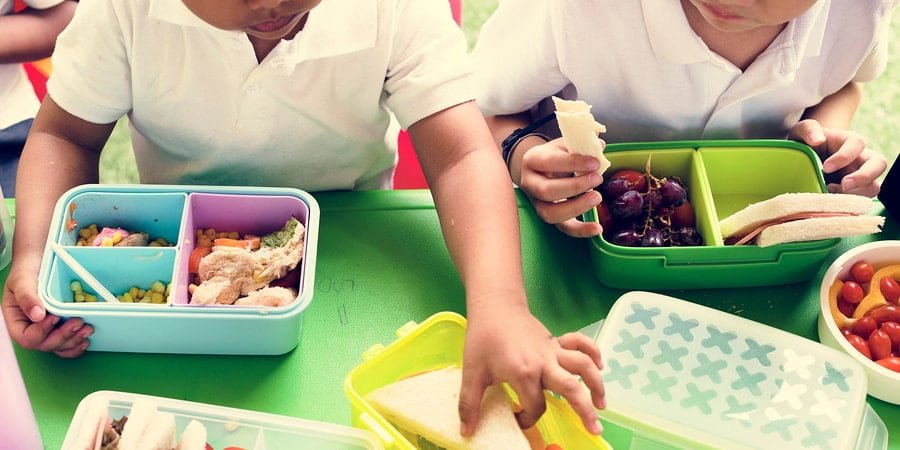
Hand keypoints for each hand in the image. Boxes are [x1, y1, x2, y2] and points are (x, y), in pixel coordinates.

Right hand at [2, 255, 91, 356]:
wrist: (39, 260)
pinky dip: (76, 344)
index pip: (26, 337)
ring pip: (58, 346)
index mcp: (17, 321)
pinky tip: (85, 339)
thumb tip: (37, 316)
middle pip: (44, 345)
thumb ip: (27, 296)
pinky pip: (66, 344)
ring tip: (87, 329)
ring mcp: (46, 330)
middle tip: (78, 322)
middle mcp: (31, 328)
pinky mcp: (60, 326)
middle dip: (62, 337)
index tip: (55, 317)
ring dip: (73, 341)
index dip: (42, 332)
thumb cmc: (27, 269)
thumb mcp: (22, 279)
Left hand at [458, 307, 604, 436]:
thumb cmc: (483, 338)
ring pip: (583, 366)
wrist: (494, 307)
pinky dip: (593, 352)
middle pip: (572, 388)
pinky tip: (600, 366)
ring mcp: (553, 351)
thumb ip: (470, 404)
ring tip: (602, 405)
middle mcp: (544, 362)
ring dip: (596, 384)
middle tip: (595, 430)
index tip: (518, 419)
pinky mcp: (556, 341)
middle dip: (585, 411)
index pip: (535, 406)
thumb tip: (466, 432)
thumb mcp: (472, 372)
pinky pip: (581, 344)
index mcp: (523, 373)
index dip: (528, 419)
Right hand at [518, 138, 605, 237]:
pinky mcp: (548, 215)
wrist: (540, 168)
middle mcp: (530, 184)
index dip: (573, 163)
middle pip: (546, 191)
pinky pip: (562, 227)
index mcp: (532, 160)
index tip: (595, 162)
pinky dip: (581, 230)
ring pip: (550, 213)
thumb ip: (579, 145)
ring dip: (576, 207)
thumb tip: (599, 146)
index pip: (549, 162)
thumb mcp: (563, 145)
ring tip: (597, 197)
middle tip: (597, 179)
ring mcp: (537, 202)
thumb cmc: (554, 155)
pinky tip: (597, 228)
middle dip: (575, 186)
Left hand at [790, 120, 886, 196]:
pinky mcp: (853, 192)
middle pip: (879, 163)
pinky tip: (830, 203)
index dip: (844, 156)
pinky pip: (860, 200)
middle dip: (864, 176)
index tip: (825, 167)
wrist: (801, 159)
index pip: (857, 143)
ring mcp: (859, 176)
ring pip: (873, 186)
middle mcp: (859, 158)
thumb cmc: (804, 143)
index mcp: (848, 141)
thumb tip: (817, 140)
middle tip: (843, 185)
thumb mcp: (801, 131)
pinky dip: (848, 204)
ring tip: (831, 194)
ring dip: (856, 193)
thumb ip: (808, 129)